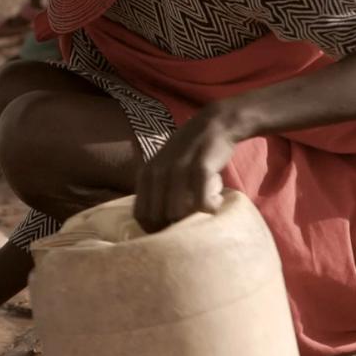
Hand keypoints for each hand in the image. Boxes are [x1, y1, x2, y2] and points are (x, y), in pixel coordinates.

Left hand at [133, 105, 238, 231]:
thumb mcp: (164, 167)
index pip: (140, 214)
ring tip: (204, 212)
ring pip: (176, 213)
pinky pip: (200, 202)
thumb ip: (156, 189)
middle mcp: (158, 172)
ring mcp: (178, 169)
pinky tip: (216, 204)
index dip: (153, 229)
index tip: (170, 231)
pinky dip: (209, 209)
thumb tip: (156, 222)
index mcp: (146, 173)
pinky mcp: (200, 167)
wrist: (214, 123)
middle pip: (157, 217)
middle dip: (172, 228)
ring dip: (191, 220)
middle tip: (191, 224)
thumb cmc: (190, 152)